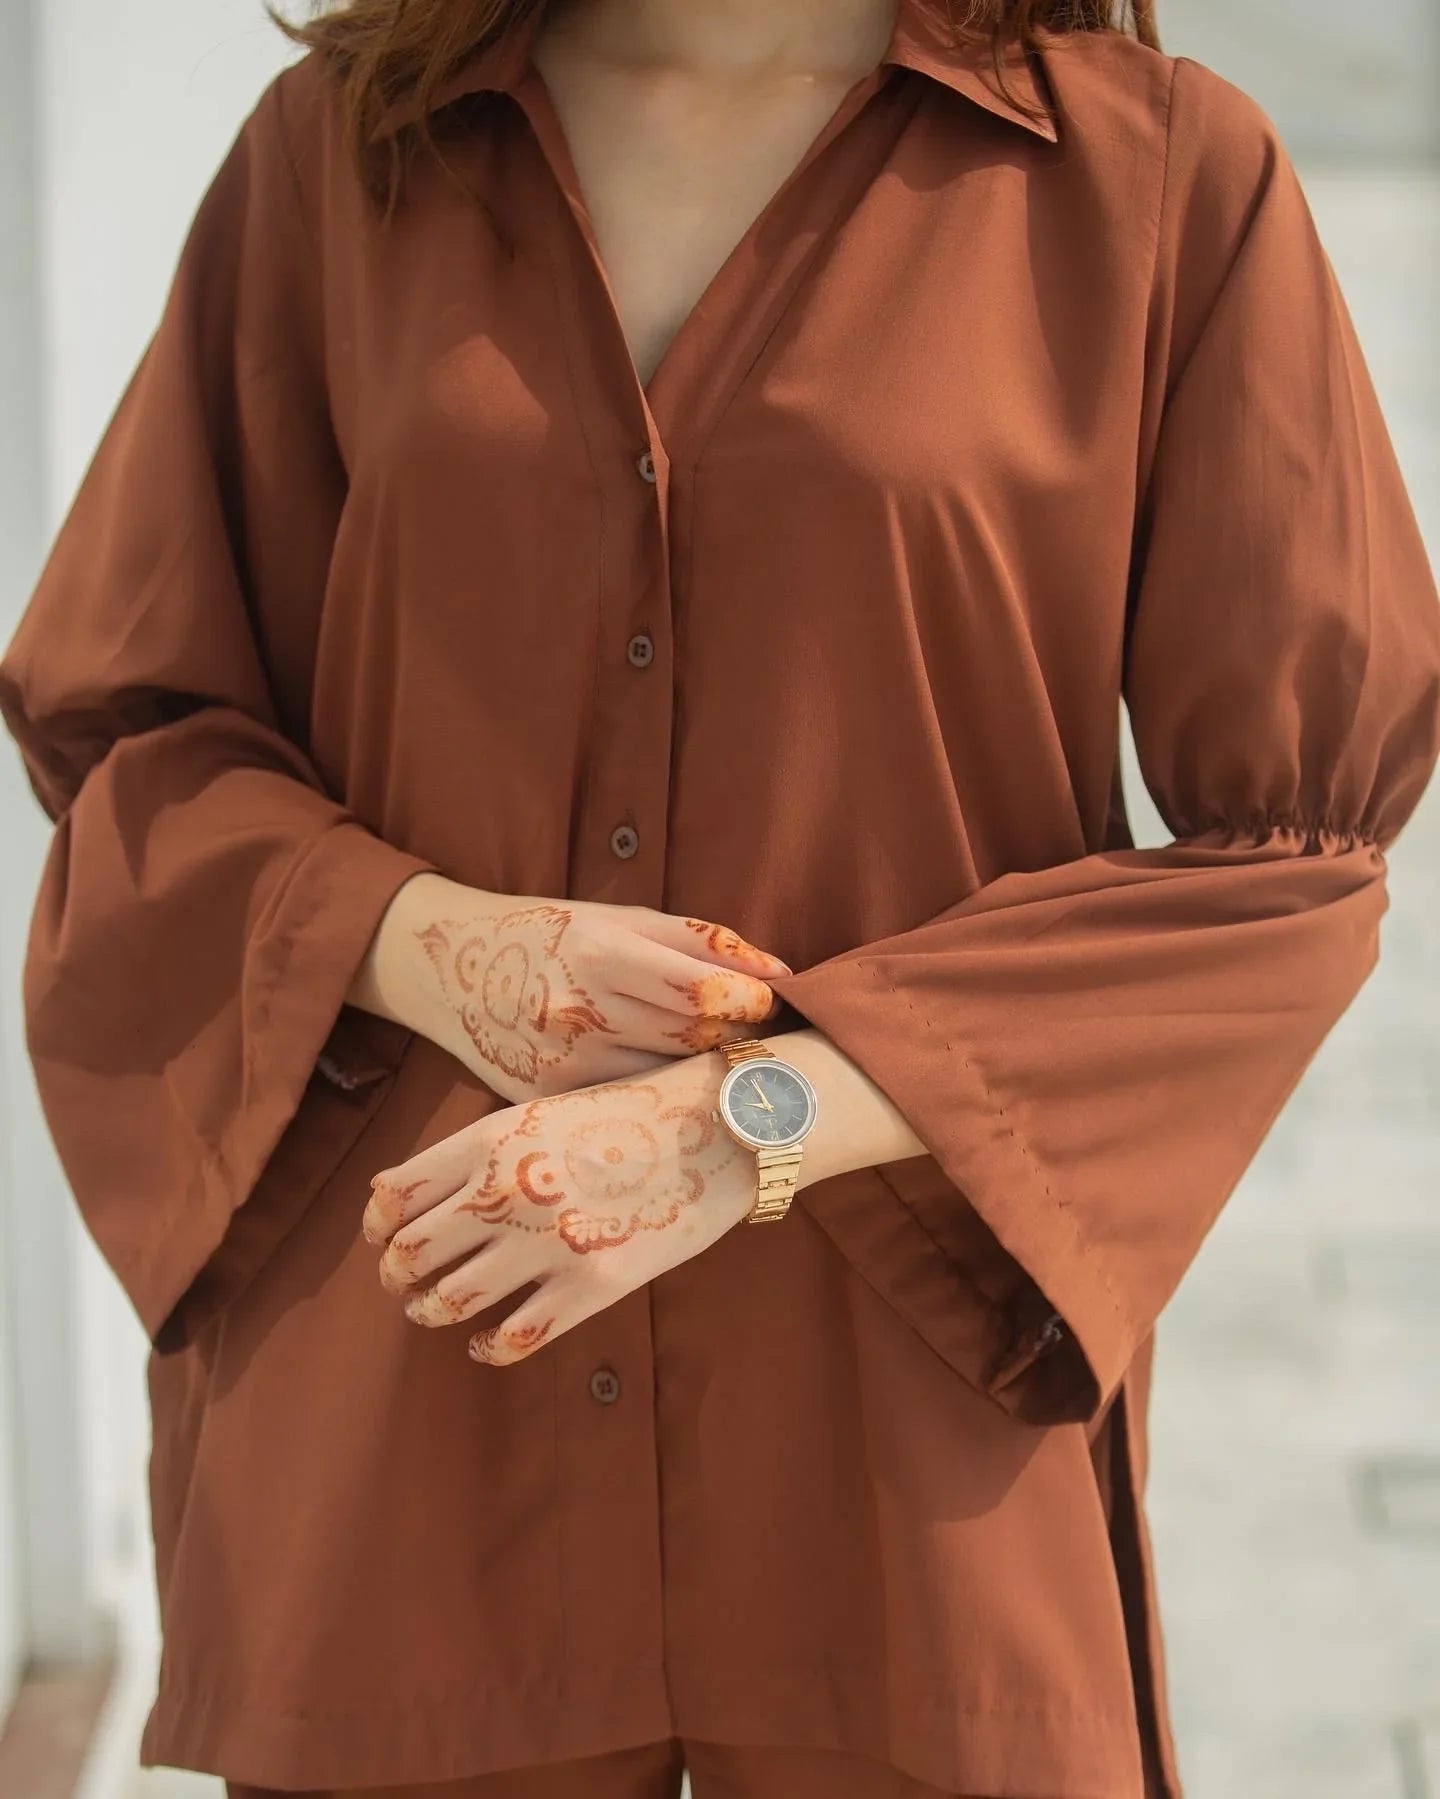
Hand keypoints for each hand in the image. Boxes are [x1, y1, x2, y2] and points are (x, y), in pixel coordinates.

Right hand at [348, 872, 791, 1101]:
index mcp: (604, 956)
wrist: (454, 970)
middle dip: (735, 1042)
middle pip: (692, 1044)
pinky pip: (624, 1109)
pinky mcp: (547, 1102)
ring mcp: (562, 1066)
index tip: (765, 1006)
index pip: (705, 997)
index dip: (750, 1006)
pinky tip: (664, 1087)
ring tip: (713, 1062)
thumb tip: (780, 973)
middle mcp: (582, 1014)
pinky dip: (654, 1100)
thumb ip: (703, 943)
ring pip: (664, 1084)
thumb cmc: (554, 935)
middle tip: (754, 1039)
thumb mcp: (623, 919)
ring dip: (700, 1076)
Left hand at [360, 1048, 759, 1361]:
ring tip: (434, 1311)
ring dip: (431, 1312)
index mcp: (490, 1142)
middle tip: (404, 1284)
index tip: (382, 1239)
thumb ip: (477, 1151)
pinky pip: (514, 1338)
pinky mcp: (591, 1288)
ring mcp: (547, 1244)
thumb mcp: (540, 1112)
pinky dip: (487, 1348)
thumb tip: (396, 1193)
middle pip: (410, 1254)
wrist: (716, 1129)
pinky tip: (487, 1343)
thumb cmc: (628, 1114)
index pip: (395, 1196)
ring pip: (451, 1301)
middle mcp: (507, 1193)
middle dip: (396, 1276)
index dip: (377, 1226)